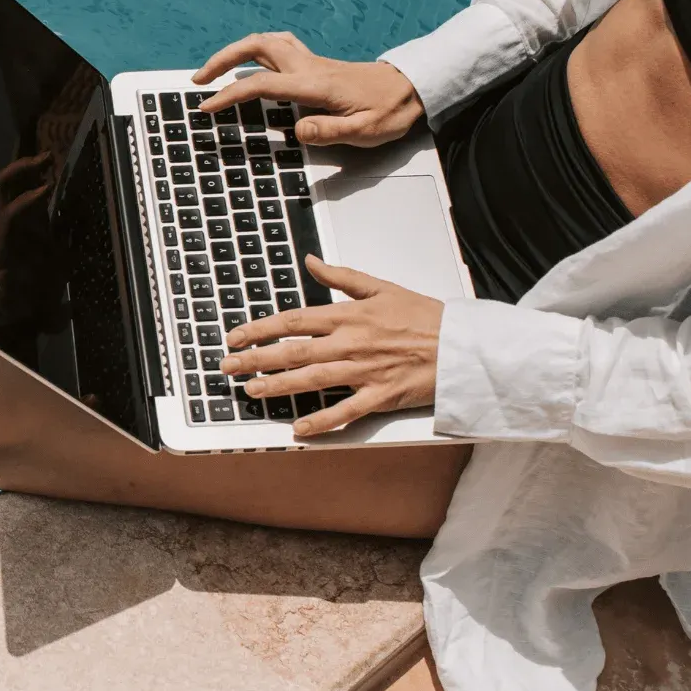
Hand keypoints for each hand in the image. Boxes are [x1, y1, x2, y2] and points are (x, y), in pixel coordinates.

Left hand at [0, 150, 58, 318]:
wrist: (12, 296)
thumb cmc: (13, 297)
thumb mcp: (11, 299)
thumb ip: (7, 290)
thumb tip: (4, 276)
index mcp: (4, 241)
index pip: (11, 213)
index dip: (26, 201)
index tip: (48, 189)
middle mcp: (6, 222)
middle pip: (5, 186)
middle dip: (23, 169)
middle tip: (49, 158)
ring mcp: (15, 216)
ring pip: (15, 183)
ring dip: (31, 167)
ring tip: (52, 156)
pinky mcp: (26, 217)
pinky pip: (28, 190)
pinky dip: (39, 177)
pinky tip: (57, 169)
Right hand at [192, 31, 425, 147]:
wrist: (414, 87)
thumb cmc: (391, 111)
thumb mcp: (367, 130)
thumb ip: (331, 131)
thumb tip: (297, 131)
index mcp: (315, 86)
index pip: (263, 84)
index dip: (231, 94)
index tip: (207, 107)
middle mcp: (309, 66)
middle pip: (257, 47)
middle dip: (222, 59)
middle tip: (200, 79)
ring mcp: (312, 61)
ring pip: (266, 41)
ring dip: (236, 50)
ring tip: (215, 69)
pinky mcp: (316, 63)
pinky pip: (278, 45)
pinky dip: (256, 49)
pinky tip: (250, 62)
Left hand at [218, 256, 442, 437]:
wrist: (463, 345)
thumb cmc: (424, 316)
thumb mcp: (381, 287)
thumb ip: (341, 276)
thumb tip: (310, 261)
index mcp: (348, 316)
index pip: (293, 321)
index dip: (260, 329)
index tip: (235, 336)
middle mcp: (350, 344)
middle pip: (293, 352)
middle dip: (255, 359)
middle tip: (227, 367)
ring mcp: (363, 372)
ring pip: (311, 381)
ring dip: (277, 387)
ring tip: (251, 391)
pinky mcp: (380, 396)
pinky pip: (345, 412)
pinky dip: (321, 421)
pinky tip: (298, 429)